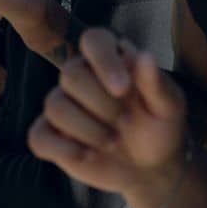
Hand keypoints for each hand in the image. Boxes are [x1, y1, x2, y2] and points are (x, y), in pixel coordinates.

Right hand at [27, 28, 187, 199]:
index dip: (103, 61)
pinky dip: (64, 149)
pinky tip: (88, 156)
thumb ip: (155, 83)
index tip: (123, 90)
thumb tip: (145, 55)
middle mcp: (80, 76)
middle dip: (102, 105)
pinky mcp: (51, 134)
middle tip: (126, 121)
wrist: (149, 167)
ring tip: (113, 142)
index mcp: (110, 60)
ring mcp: (62, 104)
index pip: (93, 40)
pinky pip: (38, 137)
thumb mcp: (168, 106)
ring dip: (88, 130)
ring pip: (55, 106)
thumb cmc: (158, 127)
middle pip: (70, 75)